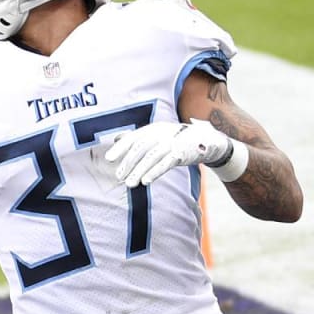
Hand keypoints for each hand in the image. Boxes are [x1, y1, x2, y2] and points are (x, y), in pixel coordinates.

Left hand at [105, 119, 233, 186]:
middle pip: (141, 148)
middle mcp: (161, 133)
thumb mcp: (155, 135)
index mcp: (152, 129)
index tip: (108, 159)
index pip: (133, 138)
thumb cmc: (174, 139)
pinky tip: (146, 181)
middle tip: (118, 176)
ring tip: (130, 184)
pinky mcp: (182, 153)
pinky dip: (155, 172)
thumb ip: (137, 137)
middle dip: (128, 163)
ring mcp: (172, 142)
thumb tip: (116, 139)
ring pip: (152, 157)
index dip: (120, 148)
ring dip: (139, 171)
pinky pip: (166, 163)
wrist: (204, 139)